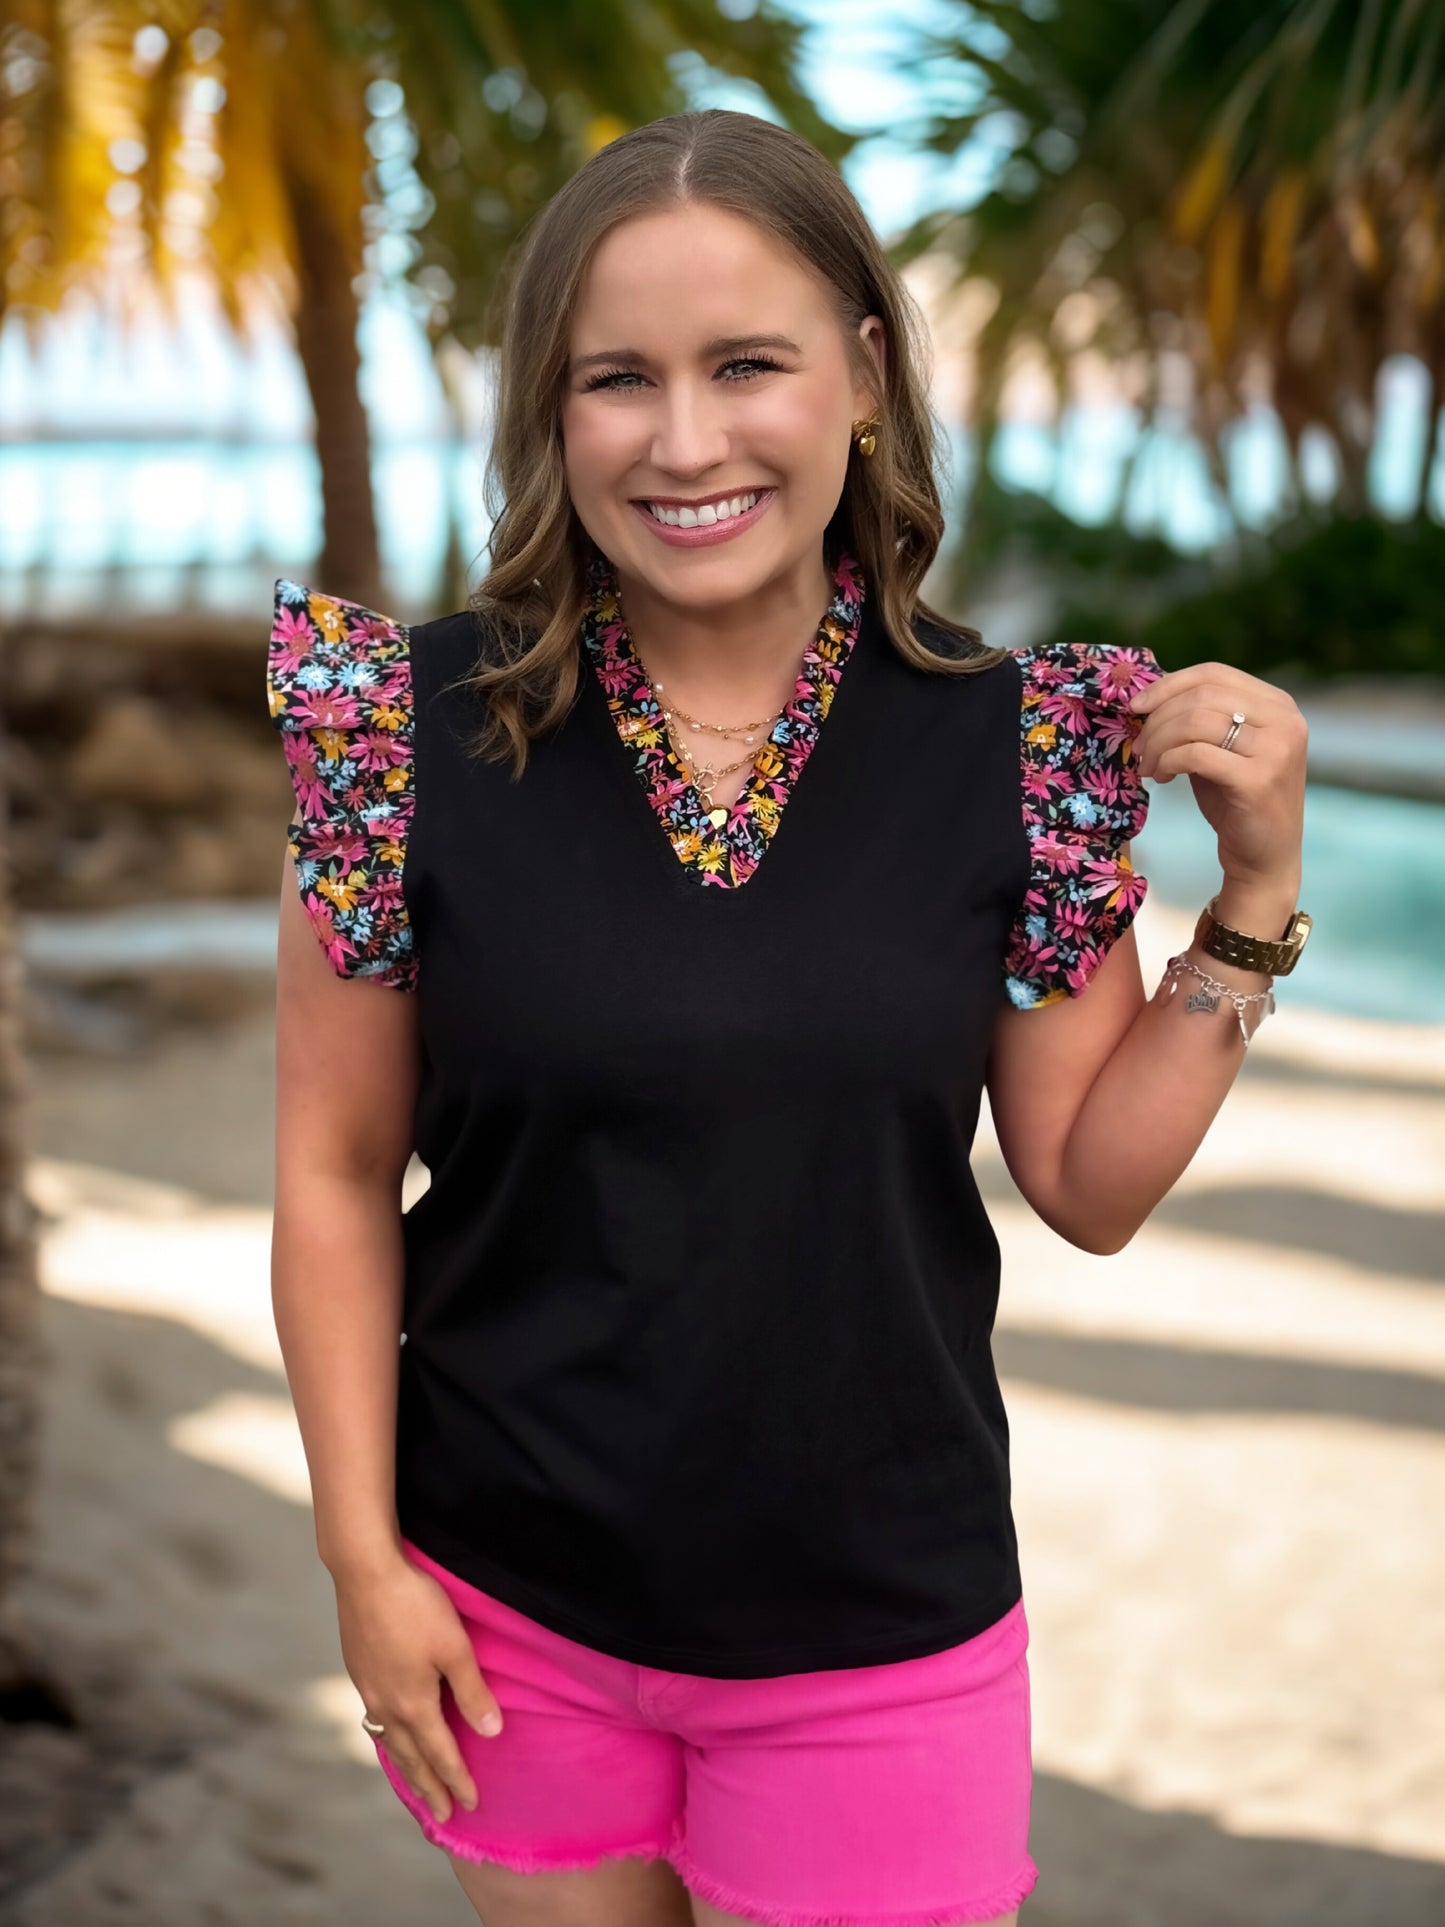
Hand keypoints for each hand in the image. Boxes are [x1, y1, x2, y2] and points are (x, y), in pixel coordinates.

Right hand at [334, 1548, 503, 1824]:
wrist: (365, 1572)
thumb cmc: (416, 1605)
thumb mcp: (455, 1647)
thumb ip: (472, 1692)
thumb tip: (491, 1733)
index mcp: (412, 1704)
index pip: (440, 1753)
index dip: (457, 1779)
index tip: (471, 1804)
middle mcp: (385, 1705)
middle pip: (410, 1758)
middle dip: (428, 1787)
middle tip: (441, 1815)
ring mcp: (367, 1688)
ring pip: (388, 1741)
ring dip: (405, 1766)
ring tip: (416, 1784)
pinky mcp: (358, 1669)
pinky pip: (375, 1720)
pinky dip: (388, 1739)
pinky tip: (390, 1733)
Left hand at [1128, 662, 1306, 890]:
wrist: (1264, 857)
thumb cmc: (1237, 802)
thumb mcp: (1222, 749)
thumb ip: (1200, 719)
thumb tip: (1150, 696)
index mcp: (1278, 705)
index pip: (1213, 673)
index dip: (1168, 685)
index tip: (1137, 707)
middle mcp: (1285, 721)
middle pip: (1202, 695)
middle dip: (1158, 719)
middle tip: (1139, 747)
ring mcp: (1276, 749)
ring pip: (1196, 722)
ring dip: (1159, 742)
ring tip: (1148, 765)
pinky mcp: (1258, 780)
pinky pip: (1195, 754)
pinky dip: (1168, 761)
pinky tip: (1162, 777)